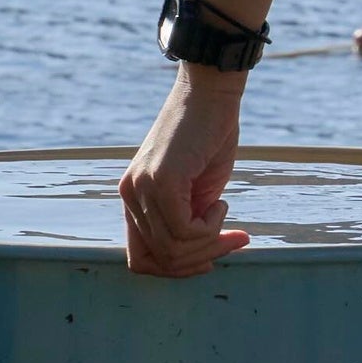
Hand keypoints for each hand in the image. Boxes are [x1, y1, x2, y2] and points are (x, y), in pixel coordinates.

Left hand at [123, 67, 251, 275]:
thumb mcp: (197, 189)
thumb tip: (198, 257)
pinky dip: (210, 227)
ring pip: (173, 249)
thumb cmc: (209, 136)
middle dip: (202, 258)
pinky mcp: (160, 181)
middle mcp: (129, 195)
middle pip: (160, 259)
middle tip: (232, 241)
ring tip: (225, 216)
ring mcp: (141, 188)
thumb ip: (188, 220)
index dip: (177, 270)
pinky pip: (184, 230)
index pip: (141, 258)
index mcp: (134, 198)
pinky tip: (221, 202)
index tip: (209, 260)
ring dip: (210, 243)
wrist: (211, 93)